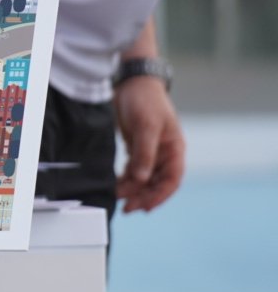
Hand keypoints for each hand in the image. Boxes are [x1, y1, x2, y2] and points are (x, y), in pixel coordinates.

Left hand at [114, 76, 185, 212]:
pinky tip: (117, 185)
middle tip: (127, 208)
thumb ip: (145, 153)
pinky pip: (133, 168)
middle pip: (156, 182)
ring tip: (118, 199)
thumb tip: (142, 179)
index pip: (172, 180)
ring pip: (143, 177)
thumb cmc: (146, 100)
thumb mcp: (147, 126)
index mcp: (174, 149)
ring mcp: (151, 151)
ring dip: (133, 189)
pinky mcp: (137, 147)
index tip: (146, 207)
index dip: (160, 196)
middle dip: (143, 196)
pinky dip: (126, 178)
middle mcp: (164, 153)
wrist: (133, 82)